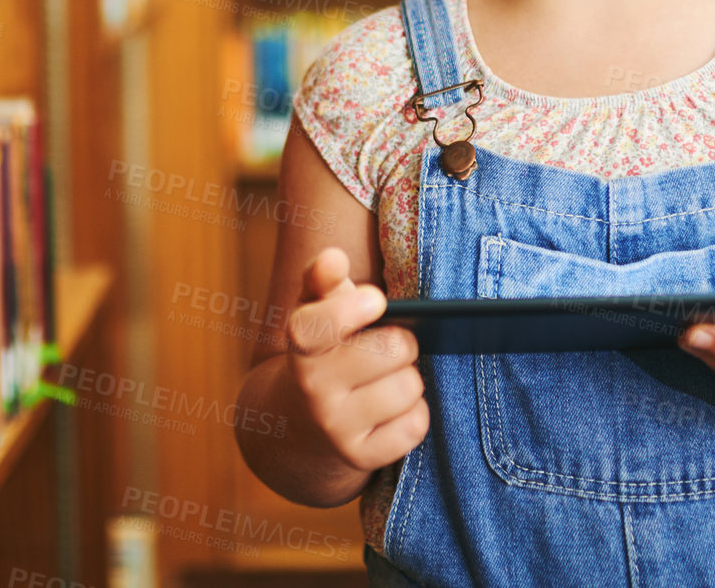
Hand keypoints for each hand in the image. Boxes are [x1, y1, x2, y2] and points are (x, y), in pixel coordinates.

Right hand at [285, 247, 428, 471]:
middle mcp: (312, 387)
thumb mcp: (315, 311)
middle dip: (403, 342)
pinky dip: (414, 415)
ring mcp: (334, 426)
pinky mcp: (359, 457)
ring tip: (390, 379)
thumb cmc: (323, 351)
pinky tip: (394, 410)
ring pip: (409, 387)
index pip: (319, 323)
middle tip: (391, 346)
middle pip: (394, 349)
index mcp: (300, 343)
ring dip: (409, 380)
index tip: (377, 300)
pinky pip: (414, 427)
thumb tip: (333, 258)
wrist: (299, 423)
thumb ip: (322, 278)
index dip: (351, 308)